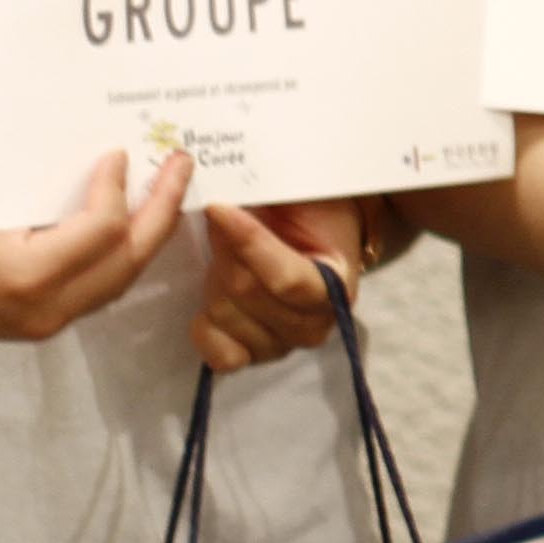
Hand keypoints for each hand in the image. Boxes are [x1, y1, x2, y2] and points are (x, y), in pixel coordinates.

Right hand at [0, 148, 187, 346]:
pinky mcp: (39, 326)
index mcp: (27, 278)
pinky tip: (130, 224)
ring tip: (168, 191)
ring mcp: (45, 323)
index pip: (102, 230)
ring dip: (147, 235)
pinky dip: (120, 255)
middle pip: (129, 260)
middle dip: (162, 211)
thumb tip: (97, 158)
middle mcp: (47, 310)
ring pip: (120, 279)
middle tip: (183, 167)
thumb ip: (37, 192)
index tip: (120, 155)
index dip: (117, 188)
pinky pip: (98, 289)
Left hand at [194, 200, 360, 373]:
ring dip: (213, 280)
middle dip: (224, 251)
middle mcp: (316, 324)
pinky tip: (210, 303)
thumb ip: (274, 194)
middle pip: (247, 293)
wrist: (313, 239)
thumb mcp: (300, 197)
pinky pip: (220, 356)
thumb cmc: (309, 214)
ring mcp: (283, 345)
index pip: (287, 279)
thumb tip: (228, 186)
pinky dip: (206, 328)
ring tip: (224, 257)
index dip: (248, 243)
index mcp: (337, 286)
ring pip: (224, 314)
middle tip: (220, 222)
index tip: (217, 207)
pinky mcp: (252, 356)